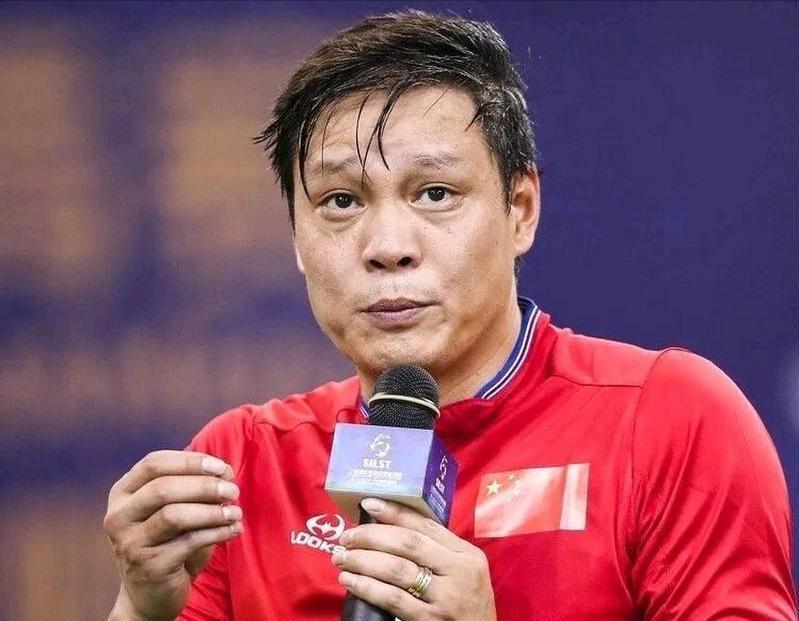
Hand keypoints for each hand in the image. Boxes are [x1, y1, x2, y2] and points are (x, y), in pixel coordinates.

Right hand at [103, 450, 242, 620]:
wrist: (150, 594)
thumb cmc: (167, 540)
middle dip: (204, 485)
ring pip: (174, 515)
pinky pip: (188, 542)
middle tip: (233, 491)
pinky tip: (233, 530)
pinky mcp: (148, 567)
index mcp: (123, 493)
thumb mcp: (172, 508)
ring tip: (236, 513)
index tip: (222, 467)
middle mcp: (118, 516)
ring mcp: (130, 543)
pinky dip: (217, 532)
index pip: (153, 463)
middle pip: (162, 488)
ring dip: (212, 511)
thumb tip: (225, 472)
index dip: (190, 461)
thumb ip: (192, 485)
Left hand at [332, 498, 495, 620]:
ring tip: (342, 557)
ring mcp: (445, 597)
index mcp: (466, 554)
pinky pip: (393, 599)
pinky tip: (351, 581)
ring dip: (363, 560)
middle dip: (372, 536)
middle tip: (347, 536)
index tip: (368, 503)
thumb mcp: (464, 571)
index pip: (425, 525)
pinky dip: (367, 587)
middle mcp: (458, 571)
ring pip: (396, 570)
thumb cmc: (467, 603)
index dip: (394, 512)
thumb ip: (438, 552)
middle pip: (408, 544)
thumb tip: (391, 527)